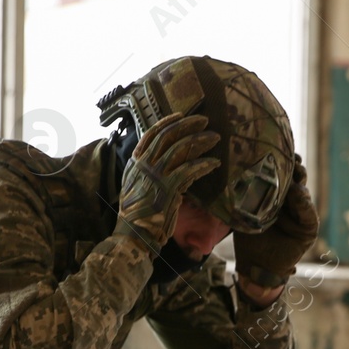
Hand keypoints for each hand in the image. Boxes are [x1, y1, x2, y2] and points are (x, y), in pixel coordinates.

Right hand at [113, 114, 220, 251]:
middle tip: (204, 120)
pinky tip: (215, 162)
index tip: (181, 115)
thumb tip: (167, 159)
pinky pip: (190, 169)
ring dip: (201, 141)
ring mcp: (156, 175)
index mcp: (136, 162)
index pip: (151, 134)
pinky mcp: (168, 188)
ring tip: (215, 138)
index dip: (167, 122)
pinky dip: (204, 164)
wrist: (133, 233)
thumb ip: (148, 170)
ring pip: (181, 149)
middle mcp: (144, 165)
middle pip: (168, 135)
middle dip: (187, 124)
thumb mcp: (136, 185)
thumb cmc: (138, 213)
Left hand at [233, 160, 317, 289]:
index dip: (280, 161)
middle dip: (292, 165)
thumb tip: (229, 169)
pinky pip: (308, 212)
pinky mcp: (308, 227)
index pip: (281, 174)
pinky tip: (298, 192)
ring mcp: (301, 213)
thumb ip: (243, 194)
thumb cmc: (248, 238)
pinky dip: (304, 202)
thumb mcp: (243, 212)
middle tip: (287, 154)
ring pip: (303, 191)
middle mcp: (290, 202)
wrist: (256, 267)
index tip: (274, 146)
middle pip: (295, 178)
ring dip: (299, 179)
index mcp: (276, 196)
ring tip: (294, 168)